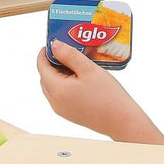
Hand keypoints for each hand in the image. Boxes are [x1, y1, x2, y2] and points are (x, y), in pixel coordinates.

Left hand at [36, 41, 163, 144]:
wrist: (121, 120)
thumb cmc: (108, 95)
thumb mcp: (89, 69)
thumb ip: (69, 55)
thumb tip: (54, 45)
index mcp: (58, 90)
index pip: (42, 68)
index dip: (44, 54)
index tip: (51, 42)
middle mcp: (55, 102)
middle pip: (45, 77)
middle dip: (51, 62)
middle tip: (65, 49)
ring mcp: (62, 110)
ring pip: (52, 86)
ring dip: (57, 73)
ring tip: (73, 61)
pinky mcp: (69, 113)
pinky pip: (60, 95)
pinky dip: (63, 83)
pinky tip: (79, 76)